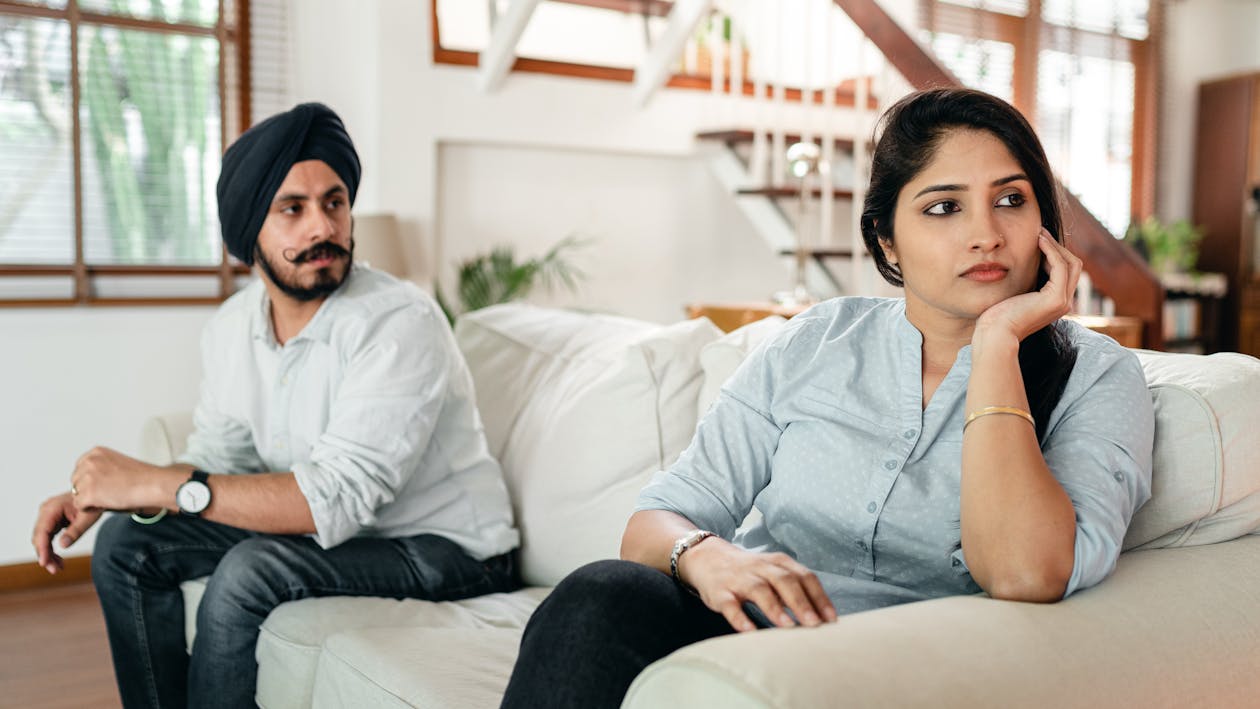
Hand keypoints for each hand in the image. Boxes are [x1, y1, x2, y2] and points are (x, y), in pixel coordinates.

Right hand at [32, 492, 101, 573]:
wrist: (96, 494)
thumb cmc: (92, 504)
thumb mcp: (87, 518)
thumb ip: (75, 531)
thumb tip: (62, 545)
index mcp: (52, 508)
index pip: (42, 531)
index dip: (42, 548)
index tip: (44, 563)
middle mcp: (45, 511)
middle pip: (39, 537)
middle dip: (45, 555)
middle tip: (55, 570)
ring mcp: (46, 516)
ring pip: (41, 540)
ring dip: (48, 555)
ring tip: (58, 568)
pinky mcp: (51, 521)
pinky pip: (47, 538)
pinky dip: (51, 550)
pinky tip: (58, 560)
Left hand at [69, 446, 175, 512]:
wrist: (153, 484)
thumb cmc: (142, 477)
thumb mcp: (118, 463)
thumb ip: (101, 467)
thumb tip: (91, 481)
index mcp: (96, 452)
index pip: (80, 469)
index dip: (91, 481)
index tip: (106, 484)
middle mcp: (89, 461)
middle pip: (75, 481)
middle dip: (88, 490)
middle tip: (109, 492)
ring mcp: (87, 476)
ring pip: (77, 494)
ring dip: (90, 499)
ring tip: (110, 497)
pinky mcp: (88, 493)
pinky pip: (79, 505)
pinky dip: (91, 508)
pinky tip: (107, 503)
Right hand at [679, 538, 836, 632]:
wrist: (708, 558)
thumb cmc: (750, 572)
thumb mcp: (774, 572)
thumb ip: (796, 589)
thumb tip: (822, 617)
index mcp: (778, 563)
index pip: (804, 577)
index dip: (819, 597)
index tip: (831, 619)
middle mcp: (761, 568)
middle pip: (785, 581)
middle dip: (801, 602)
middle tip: (814, 624)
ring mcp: (740, 580)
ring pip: (759, 591)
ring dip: (774, 608)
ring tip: (787, 626)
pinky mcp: (720, 592)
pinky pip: (730, 605)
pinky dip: (739, 617)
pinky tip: (748, 630)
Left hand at [975, 229, 1082, 347]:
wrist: (995, 333)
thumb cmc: (999, 315)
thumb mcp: (1017, 293)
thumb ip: (1027, 282)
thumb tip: (1028, 263)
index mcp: (1056, 302)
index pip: (1066, 271)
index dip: (1055, 253)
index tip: (1039, 239)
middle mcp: (1064, 303)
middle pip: (1073, 265)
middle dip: (1058, 246)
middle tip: (1041, 232)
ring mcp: (1063, 302)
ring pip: (1071, 263)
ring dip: (1056, 245)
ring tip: (1039, 233)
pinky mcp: (1056, 299)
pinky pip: (1060, 266)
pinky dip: (1051, 251)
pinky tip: (1038, 241)